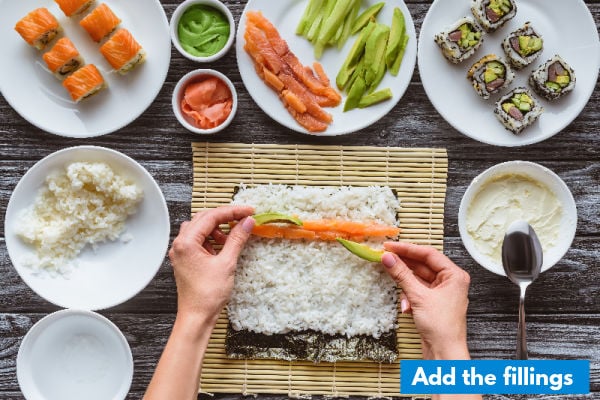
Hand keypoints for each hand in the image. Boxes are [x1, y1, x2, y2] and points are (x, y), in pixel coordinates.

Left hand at [168, 205, 254, 322]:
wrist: (197, 317)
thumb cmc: (207, 295)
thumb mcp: (227, 263)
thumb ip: (237, 239)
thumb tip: (247, 223)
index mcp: (187, 242)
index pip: (211, 216)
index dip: (232, 212)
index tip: (248, 211)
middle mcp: (180, 244)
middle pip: (204, 219)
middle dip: (225, 217)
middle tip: (244, 219)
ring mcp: (181, 252)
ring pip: (201, 229)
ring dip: (218, 229)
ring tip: (233, 237)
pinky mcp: (186, 260)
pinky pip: (199, 241)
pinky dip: (212, 239)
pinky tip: (223, 247)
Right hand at [382, 242, 471, 359]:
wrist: (444, 353)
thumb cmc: (441, 326)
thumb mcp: (418, 296)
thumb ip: (402, 275)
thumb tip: (388, 258)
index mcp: (454, 275)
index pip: (429, 254)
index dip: (408, 249)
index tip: (390, 246)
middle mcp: (450, 282)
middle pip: (422, 265)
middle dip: (404, 266)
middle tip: (386, 259)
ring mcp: (441, 293)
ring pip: (418, 279)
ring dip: (406, 285)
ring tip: (397, 287)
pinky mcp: (433, 303)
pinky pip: (417, 291)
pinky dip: (409, 296)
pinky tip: (406, 306)